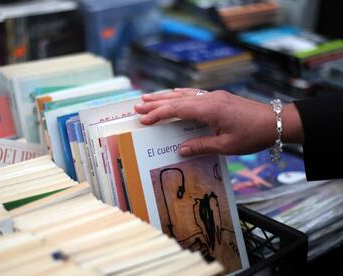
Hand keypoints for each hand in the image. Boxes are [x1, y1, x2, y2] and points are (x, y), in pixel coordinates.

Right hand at [135, 88, 302, 155]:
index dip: (158, 114)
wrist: (276, 121)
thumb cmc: (253, 135)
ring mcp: (213, 96)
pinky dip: (179, 95)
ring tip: (148, 98)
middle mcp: (208, 98)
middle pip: (176, 98)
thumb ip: (201, 146)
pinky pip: (193, 94)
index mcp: (209, 109)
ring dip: (165, 97)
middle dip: (156, 102)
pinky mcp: (218, 98)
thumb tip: (180, 149)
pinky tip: (174, 95)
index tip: (143, 119)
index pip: (176, 109)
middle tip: (137, 105)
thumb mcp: (226, 146)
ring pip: (184, 94)